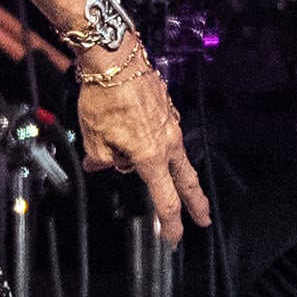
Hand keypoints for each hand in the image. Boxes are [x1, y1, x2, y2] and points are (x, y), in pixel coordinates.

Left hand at [73, 57, 209, 240]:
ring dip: (164, 168)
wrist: (115, 58)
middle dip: (196, 203)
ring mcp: (170, 124)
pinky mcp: (166, 108)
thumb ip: (101, 159)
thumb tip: (102, 164)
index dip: (170, 224)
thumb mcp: (94, 138)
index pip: (166, 200)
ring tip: (144, 165)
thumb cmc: (105, 95)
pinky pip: (161, 134)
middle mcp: (167, 141)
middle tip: (203, 219)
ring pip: (172, 155)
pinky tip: (132, 133)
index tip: (172, 238)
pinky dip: (151, 141)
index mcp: (150, 155)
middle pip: (186, 181)